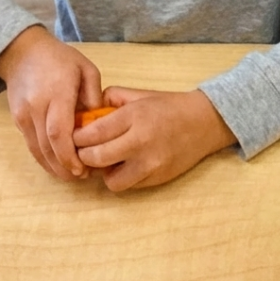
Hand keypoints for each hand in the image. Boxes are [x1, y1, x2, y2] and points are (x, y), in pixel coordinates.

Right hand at [0, 25, 102, 179]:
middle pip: (47, 145)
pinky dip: (43, 158)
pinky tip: (56, 165)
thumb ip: (95, 95)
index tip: (83, 168)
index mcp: (57, 93)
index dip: (69, 154)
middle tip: (81, 178)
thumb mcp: (86, 69)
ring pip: (36, 149)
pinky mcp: (17, 120)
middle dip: (63, 166)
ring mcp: (24, 115)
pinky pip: (30, 144)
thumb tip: (101, 122)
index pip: (59, 131)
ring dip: (52, 166)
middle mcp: (36, 107)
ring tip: (71, 176)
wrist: (23, 52)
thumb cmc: (60, 59)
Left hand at [72, 87, 237, 191]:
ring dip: (104, 172)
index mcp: (135, 116)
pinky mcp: (158, 178)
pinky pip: (129, 185)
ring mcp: (151, 163)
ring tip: (108, 161)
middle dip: (84, 155)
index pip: (92, 134)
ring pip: (110, 180)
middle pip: (95, 158)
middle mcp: (141, 141)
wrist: (205, 122)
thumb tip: (85, 113)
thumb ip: (111, 99)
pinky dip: (122, 177)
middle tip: (85, 150)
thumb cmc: (169, 106)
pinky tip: (125, 164)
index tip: (74, 136)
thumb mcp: (139, 94)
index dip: (77, 137)